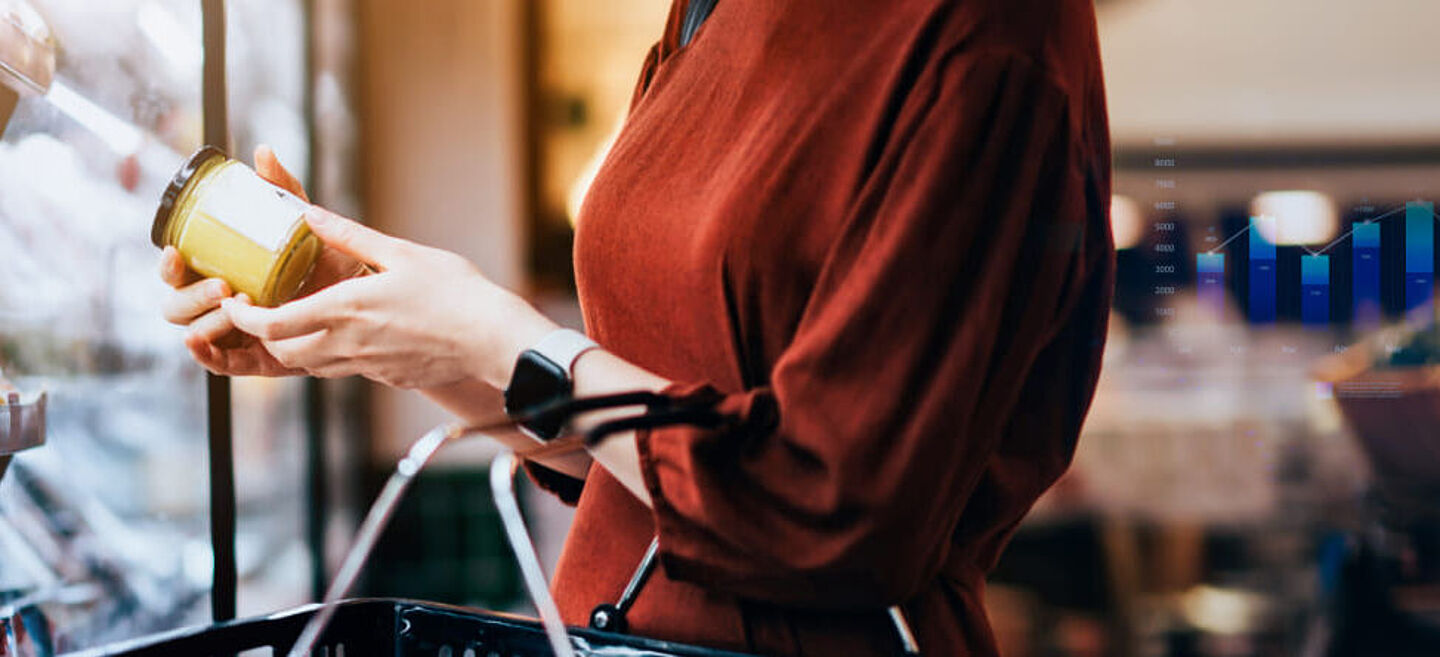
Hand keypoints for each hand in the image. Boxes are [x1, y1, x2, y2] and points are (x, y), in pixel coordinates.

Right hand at [160, 145, 362, 375]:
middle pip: (178, 305)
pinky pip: (222, 364)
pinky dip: (206, 355)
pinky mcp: (256, 359)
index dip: (169, 264)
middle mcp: (222, 304)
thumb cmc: (329, 261)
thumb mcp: (305, 225)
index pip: (180, 271)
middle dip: (191, 295)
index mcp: (222, 272)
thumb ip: (283, 191)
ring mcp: (237, 333)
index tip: (174, 251)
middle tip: (223, 285)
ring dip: (208, 320)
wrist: (367, 298)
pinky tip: (201, 342)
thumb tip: (263, 153)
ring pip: (197, 332)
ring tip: (236, 305)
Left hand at [222, 207, 558, 389]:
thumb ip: (350, 236)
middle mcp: (348, 344)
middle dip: (265, 336)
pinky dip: (335, 355)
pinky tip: (354, 334)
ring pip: (313, 366)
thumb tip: (309, 213)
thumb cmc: (454, 292)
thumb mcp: (400, 253)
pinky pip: (348, 370)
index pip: (271, 326)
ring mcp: (368, 366)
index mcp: (345, 310)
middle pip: (284, 353)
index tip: (234, 303)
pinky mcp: (388, 377)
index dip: (242, 318)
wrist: (492, 339)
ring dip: (297, 347)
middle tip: (263, 312)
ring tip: (303, 321)